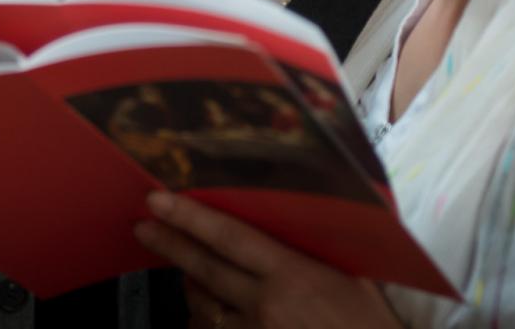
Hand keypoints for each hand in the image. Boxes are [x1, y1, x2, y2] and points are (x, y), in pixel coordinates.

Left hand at [135, 192, 398, 328]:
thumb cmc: (370, 324)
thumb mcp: (350, 276)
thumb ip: (311, 251)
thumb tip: (282, 222)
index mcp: (291, 275)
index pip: (229, 238)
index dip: (189, 217)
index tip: (158, 199)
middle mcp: (265, 306)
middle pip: (204, 270)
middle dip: (170, 245)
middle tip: (144, 227)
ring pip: (203, 308)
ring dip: (192, 288)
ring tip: (187, 272)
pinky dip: (207, 322)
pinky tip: (209, 315)